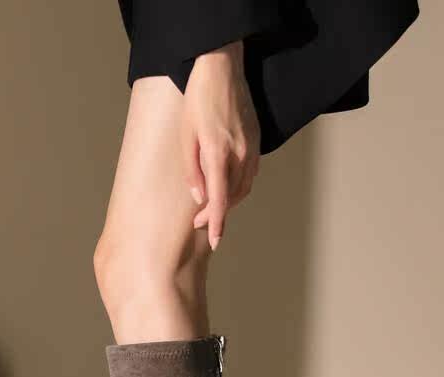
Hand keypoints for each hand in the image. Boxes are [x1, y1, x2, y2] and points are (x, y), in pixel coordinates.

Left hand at [181, 41, 260, 250]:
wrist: (222, 68)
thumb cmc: (197, 101)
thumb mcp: (185, 137)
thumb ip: (192, 172)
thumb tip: (200, 199)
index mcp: (218, 153)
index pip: (219, 199)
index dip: (216, 223)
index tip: (215, 241)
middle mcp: (240, 153)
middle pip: (232, 197)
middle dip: (217, 214)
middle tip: (198, 223)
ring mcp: (252, 148)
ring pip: (243, 188)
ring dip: (228, 202)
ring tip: (210, 208)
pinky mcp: (257, 141)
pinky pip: (250, 174)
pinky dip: (238, 187)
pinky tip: (226, 188)